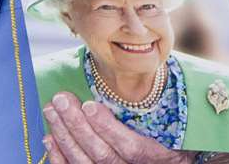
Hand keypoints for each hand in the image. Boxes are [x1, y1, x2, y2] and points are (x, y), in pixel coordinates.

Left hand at [43, 93, 197, 163]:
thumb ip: (158, 111)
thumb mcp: (179, 128)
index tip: (90, 105)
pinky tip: (50, 138)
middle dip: (78, 126)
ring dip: (65, 136)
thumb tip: (146, 73)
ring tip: (52, 111)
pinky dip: (60, 157)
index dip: (108, 128)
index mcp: (157, 158)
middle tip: (61, 99)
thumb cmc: (174, 143)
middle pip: (102, 154)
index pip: (131, 148)